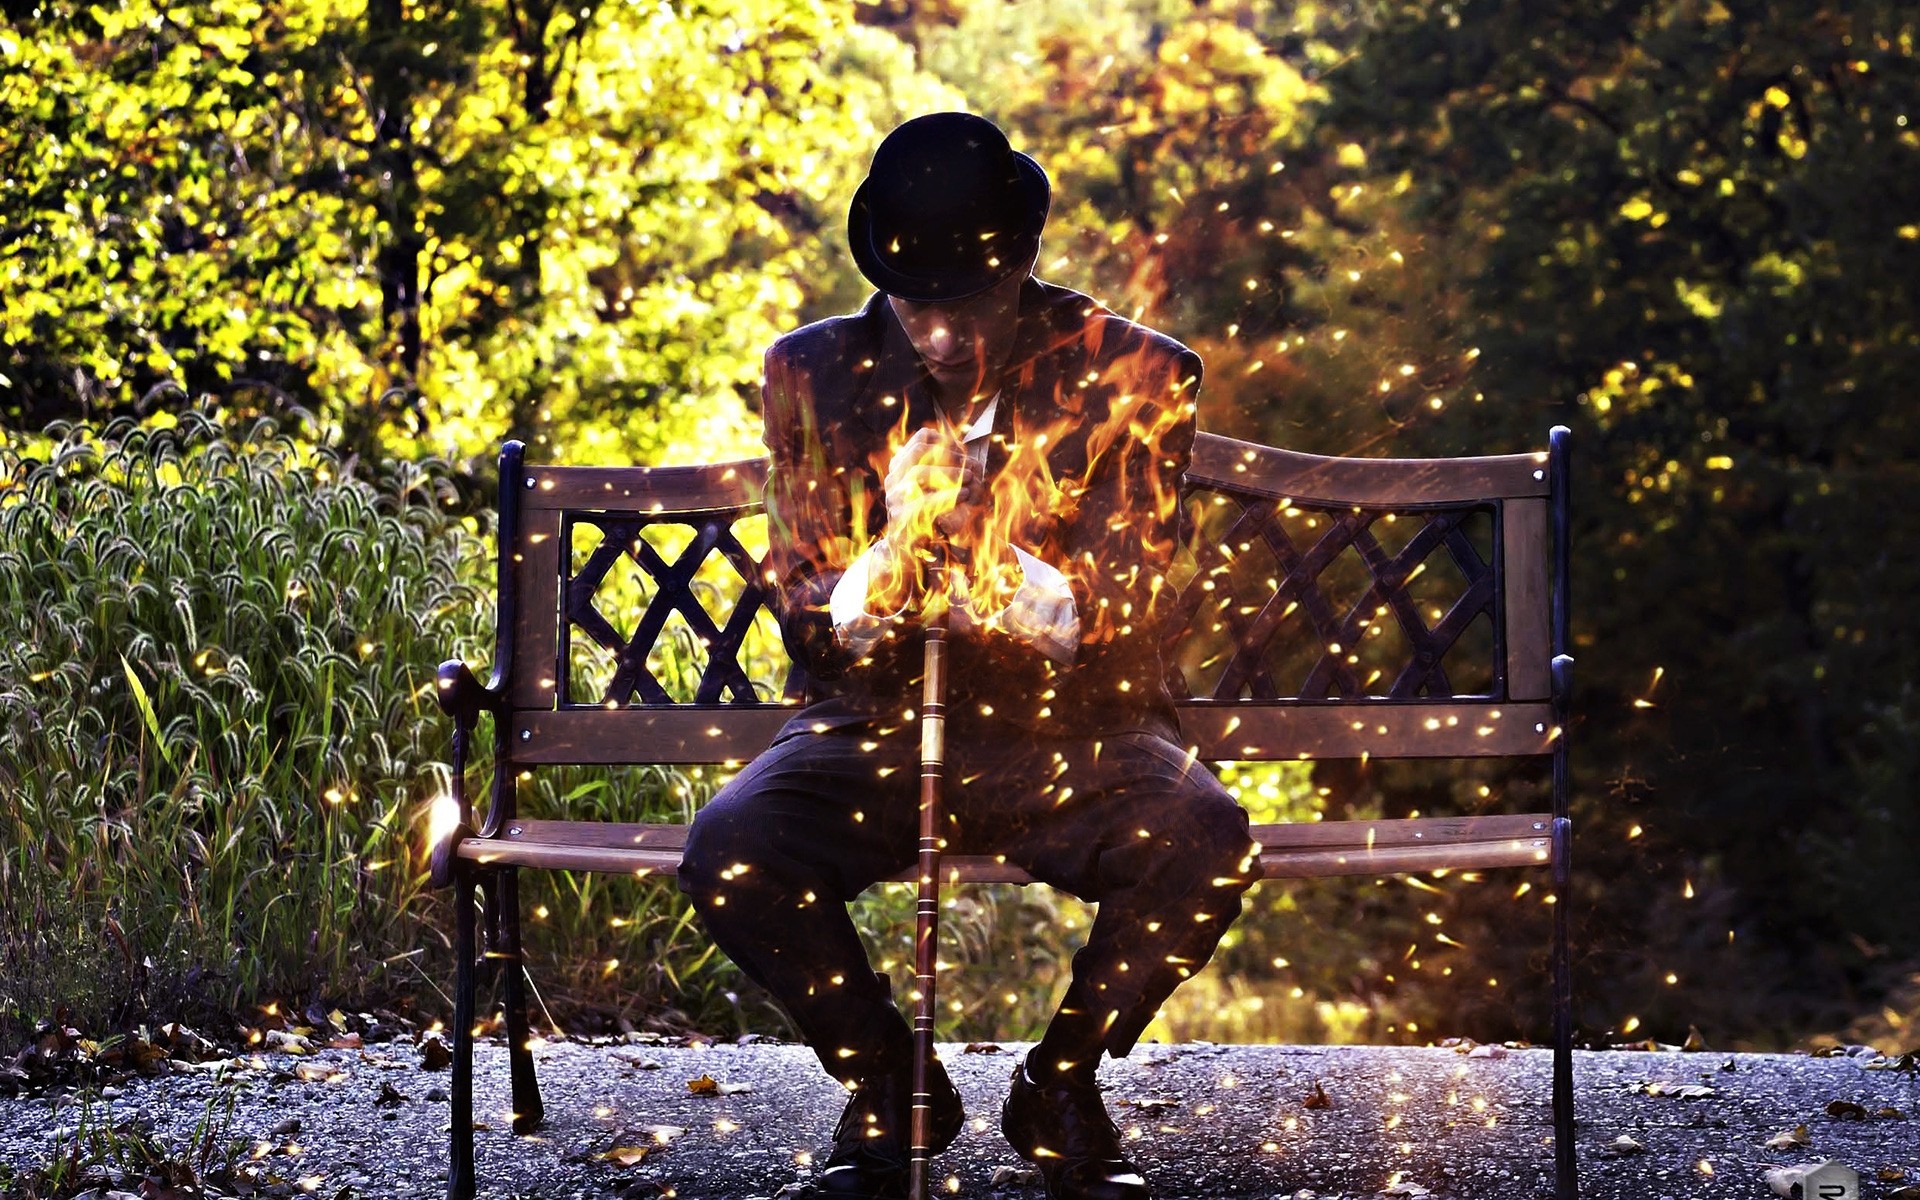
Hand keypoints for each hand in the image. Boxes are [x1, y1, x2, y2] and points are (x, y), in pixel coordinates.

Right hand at [881, 427, 983, 557]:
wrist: (908, 553)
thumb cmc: (930, 518)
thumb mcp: (941, 492)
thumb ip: (952, 475)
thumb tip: (975, 464)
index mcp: (903, 466)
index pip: (921, 438)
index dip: (946, 441)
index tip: (965, 452)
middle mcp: (895, 478)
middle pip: (918, 451)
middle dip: (949, 456)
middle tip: (971, 467)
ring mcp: (894, 497)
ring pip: (918, 472)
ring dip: (949, 473)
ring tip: (970, 479)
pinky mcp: (899, 517)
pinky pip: (922, 501)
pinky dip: (946, 496)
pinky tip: (963, 495)